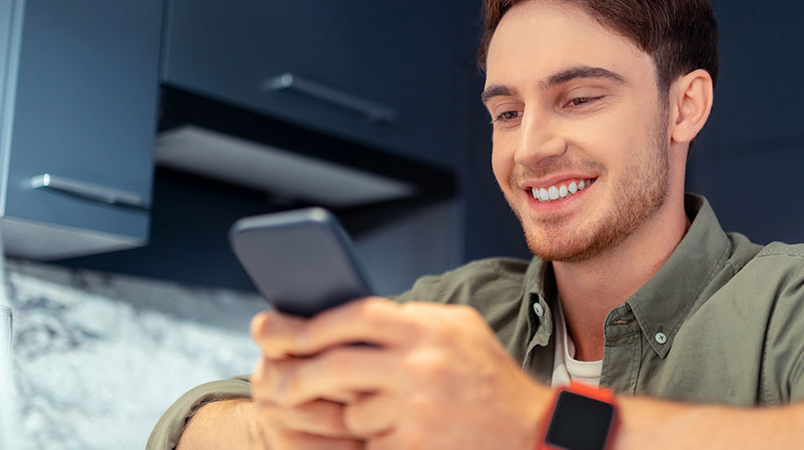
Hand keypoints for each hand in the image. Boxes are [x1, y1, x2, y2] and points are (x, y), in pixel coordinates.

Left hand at [251, 298, 552, 449]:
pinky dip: (375, 438)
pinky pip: (370, 441)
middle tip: (271, 383)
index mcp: (431, 328)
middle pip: (337, 365)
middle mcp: (424, 365)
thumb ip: (409, 317)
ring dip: (353, 413)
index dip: (313, 323)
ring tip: (385, 410)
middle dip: (298, 375)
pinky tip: (401, 432)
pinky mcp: (416, 446)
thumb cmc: (486, 375)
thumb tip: (345, 311)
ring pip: (352, 410)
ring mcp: (419, 410)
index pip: (357, 314)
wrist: (532, 429)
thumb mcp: (458, 328)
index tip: (282, 330)